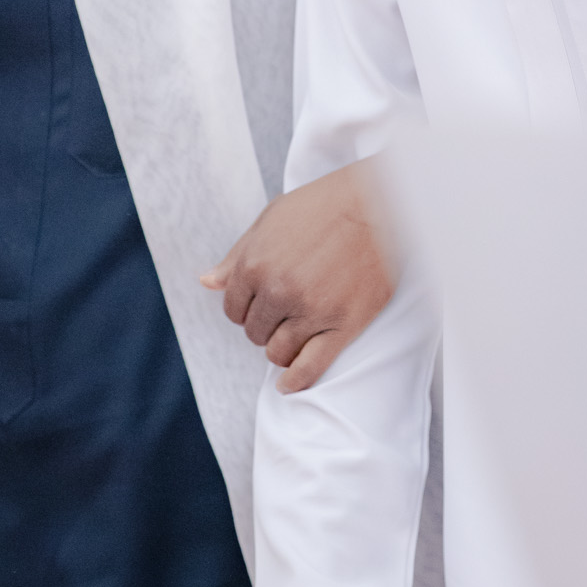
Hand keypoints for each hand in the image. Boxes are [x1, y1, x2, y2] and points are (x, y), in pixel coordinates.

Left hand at [201, 161, 394, 390]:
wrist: (379, 202)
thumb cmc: (324, 205)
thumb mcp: (272, 219)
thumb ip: (238, 254)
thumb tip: (207, 283)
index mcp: (255, 264)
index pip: (234, 309)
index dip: (248, 308)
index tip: (264, 303)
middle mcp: (278, 291)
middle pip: (255, 332)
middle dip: (266, 325)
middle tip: (286, 312)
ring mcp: (310, 311)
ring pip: (277, 353)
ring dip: (282, 348)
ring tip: (297, 334)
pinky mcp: (342, 325)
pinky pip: (310, 368)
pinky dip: (295, 381)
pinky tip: (288, 384)